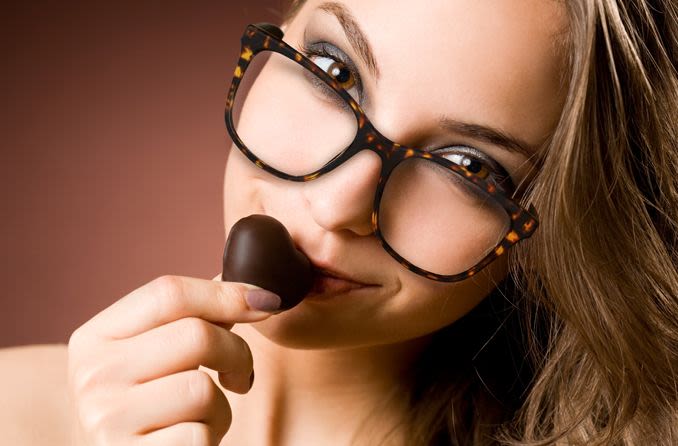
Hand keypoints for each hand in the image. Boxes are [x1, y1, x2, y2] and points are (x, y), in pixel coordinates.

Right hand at [67, 275, 273, 444]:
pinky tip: (190, 441)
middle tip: (239, 375)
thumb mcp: (153, 357)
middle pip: (196, 335)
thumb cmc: (149, 409)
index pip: (168, 293)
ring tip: (202, 418)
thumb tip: (253, 290)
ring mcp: (107, 419)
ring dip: (221, 406)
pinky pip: (200, 434)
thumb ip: (190, 318)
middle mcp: (92, 375)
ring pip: (202, 389)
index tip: (267, 301)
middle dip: (236, 353)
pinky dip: (210, 437)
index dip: (226, 294)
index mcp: (95, 338)